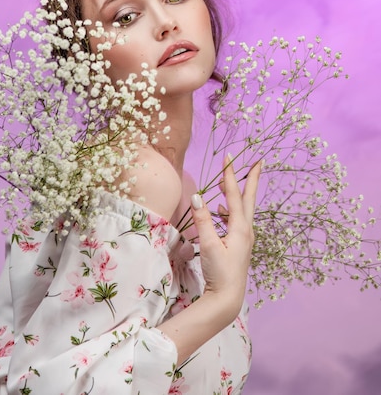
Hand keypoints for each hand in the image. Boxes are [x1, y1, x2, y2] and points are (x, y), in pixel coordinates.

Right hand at [191, 157, 260, 319]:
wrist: (227, 297)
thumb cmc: (219, 272)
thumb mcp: (208, 244)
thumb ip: (202, 220)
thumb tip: (197, 196)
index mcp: (240, 227)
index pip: (235, 195)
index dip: (231, 175)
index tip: (230, 157)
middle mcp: (246, 230)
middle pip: (248, 198)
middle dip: (251, 179)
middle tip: (257, 161)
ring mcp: (245, 237)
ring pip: (242, 208)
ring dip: (236, 193)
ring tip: (227, 182)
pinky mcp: (239, 244)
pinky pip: (236, 219)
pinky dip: (230, 209)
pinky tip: (221, 210)